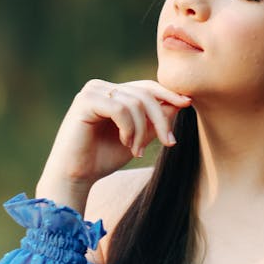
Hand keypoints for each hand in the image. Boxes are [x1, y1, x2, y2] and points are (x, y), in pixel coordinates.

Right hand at [36, 79, 191, 210]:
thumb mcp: (137, 138)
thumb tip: (180, 103)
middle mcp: (101, 87)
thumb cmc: (103, 159)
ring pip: (135, 102)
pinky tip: (125, 143)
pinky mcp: (85, 101)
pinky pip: (120, 109)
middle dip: (161, 119)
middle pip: (145, 93)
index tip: (187, 104)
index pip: (146, 87)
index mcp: (112, 92)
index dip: (168, 94)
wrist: (75, 176)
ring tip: (136, 151)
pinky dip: (129, 128)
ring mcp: (92, 92)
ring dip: (142, 131)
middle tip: (169, 142)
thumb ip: (154, 122)